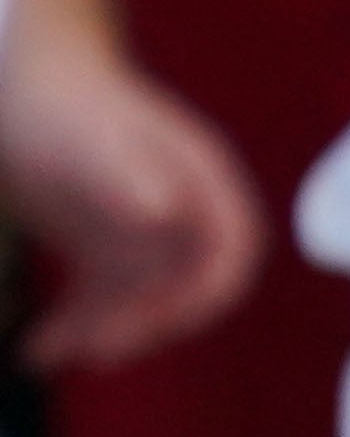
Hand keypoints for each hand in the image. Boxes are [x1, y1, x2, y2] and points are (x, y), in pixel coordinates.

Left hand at [0, 28, 264, 372]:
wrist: (32, 82)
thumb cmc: (66, 106)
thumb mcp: (94, 138)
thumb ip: (130, 173)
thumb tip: (163, 216)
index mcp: (205, 185)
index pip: (231, 256)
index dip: (204, 295)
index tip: (162, 323)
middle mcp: (184, 216)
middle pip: (183, 290)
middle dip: (142, 325)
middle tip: (94, 350)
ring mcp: (145, 234)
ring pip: (138, 304)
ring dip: (100, 334)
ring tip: (45, 353)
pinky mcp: (104, 247)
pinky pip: (100, 301)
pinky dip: (72, 327)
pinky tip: (35, 347)